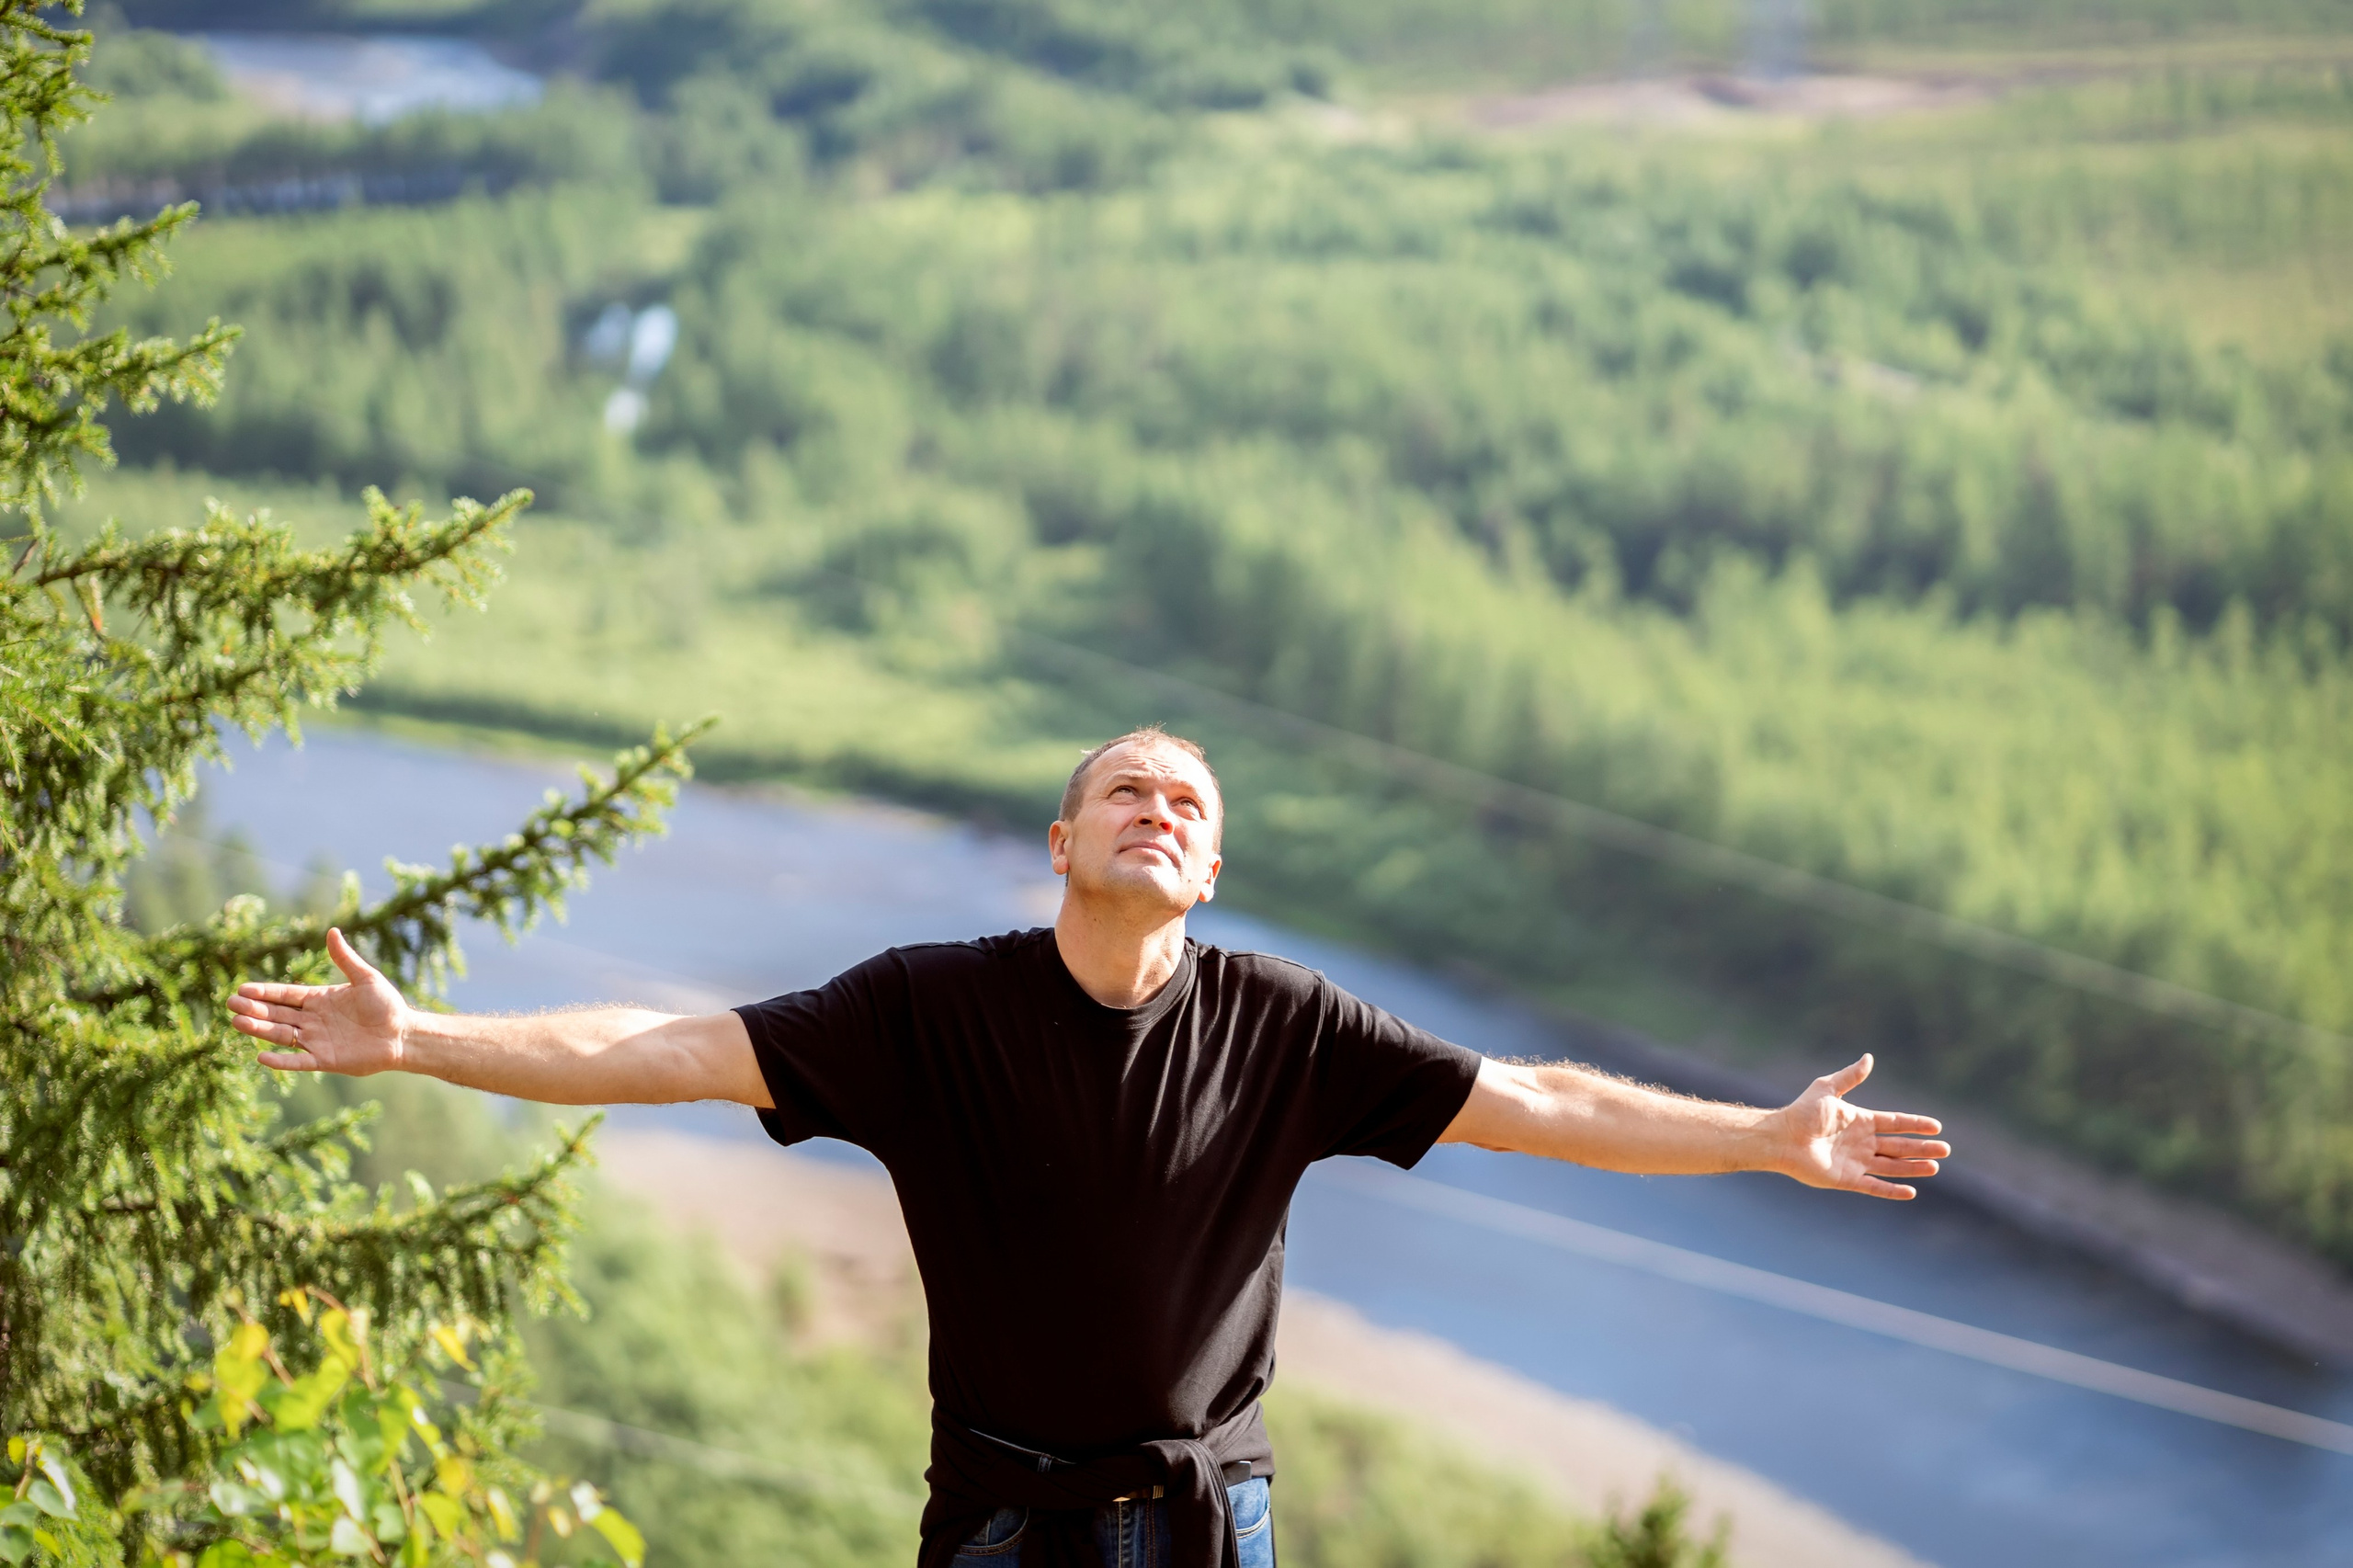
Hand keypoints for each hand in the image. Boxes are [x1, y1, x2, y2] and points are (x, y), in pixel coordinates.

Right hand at [228, 928, 408, 1076]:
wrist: (404, 1034)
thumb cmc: (387, 1005)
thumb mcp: (366, 978)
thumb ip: (345, 958)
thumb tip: (332, 931)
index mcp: (319, 999)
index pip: (285, 995)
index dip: (264, 992)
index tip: (242, 989)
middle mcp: (313, 1020)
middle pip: (278, 1014)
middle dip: (255, 1009)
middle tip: (231, 1004)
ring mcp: (317, 1040)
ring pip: (282, 1035)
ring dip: (260, 1029)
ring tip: (238, 1022)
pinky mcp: (325, 1060)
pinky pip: (298, 1061)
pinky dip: (281, 1060)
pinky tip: (261, 1056)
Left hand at [1770, 1054, 1948, 1199]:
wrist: (1782, 1137)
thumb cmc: (1802, 1112)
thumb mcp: (1827, 1088)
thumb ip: (1850, 1076)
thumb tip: (1869, 1057)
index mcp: (1860, 1121)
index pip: (1895, 1123)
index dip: (1915, 1125)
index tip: (1937, 1127)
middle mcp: (1861, 1143)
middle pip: (1899, 1146)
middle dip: (1922, 1148)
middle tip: (1946, 1150)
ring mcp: (1855, 1162)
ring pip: (1892, 1166)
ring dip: (1913, 1168)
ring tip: (1934, 1167)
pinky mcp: (1847, 1179)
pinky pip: (1874, 1187)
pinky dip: (1892, 1190)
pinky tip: (1911, 1191)